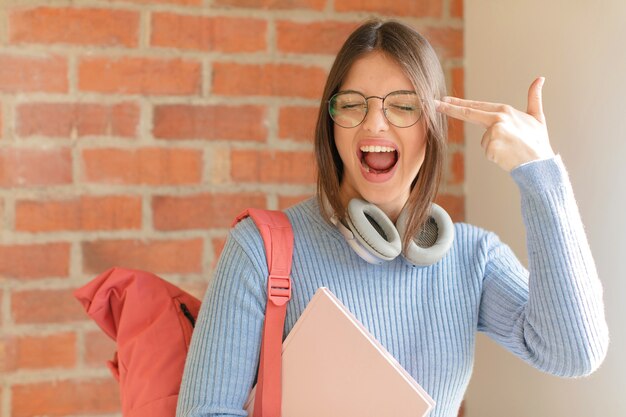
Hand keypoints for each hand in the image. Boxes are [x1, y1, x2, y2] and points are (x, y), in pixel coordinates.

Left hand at [435, 77, 554, 171]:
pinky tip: (507, 155)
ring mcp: (494, 132)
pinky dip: (496, 156)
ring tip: (510, 148)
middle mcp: (498, 118)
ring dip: (494, 147)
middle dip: (449, 108)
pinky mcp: (491, 147)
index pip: (476, 105)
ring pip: (484, 140)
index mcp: (504, 110)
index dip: (458, 103)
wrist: (540, 164)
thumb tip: (540, 78)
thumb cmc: (537, 142)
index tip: (444, 100)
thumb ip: (534, 98)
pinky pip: (487, 152)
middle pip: (468, 113)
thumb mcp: (537, 117)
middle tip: (434, 104)